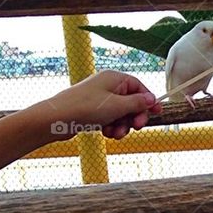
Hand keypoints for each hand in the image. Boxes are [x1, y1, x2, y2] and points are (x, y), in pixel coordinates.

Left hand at [37, 71, 161, 140]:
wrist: (54, 120)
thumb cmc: (85, 108)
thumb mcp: (117, 105)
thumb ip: (138, 102)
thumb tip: (152, 99)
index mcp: (114, 79)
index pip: (139, 87)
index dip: (149, 100)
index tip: (158, 112)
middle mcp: (108, 87)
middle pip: (132, 102)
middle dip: (134, 116)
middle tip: (136, 127)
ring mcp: (100, 100)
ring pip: (121, 113)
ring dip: (123, 125)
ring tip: (116, 134)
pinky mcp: (93, 112)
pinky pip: (110, 119)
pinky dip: (112, 127)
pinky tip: (107, 133)